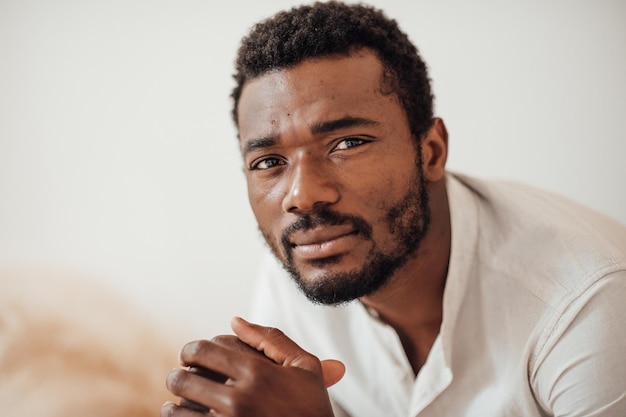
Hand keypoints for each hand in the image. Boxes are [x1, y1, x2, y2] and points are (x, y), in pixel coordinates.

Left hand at [161, 317, 344, 416]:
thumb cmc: (311, 407)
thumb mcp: (304, 367)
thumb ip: (270, 339)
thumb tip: (235, 321)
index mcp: (257, 373)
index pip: (202, 351)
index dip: (189, 351)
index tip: (189, 357)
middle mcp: (240, 400)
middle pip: (183, 380)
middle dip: (177, 376)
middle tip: (180, 378)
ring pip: (177, 410)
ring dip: (174, 404)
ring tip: (179, 402)